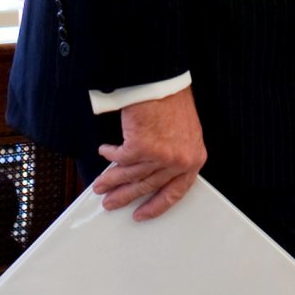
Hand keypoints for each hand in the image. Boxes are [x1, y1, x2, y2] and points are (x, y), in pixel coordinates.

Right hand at [93, 85, 206, 219]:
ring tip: (101, 185)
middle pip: (146, 186)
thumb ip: (175, 154)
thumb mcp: (185, 132)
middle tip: (112, 202)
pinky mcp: (140, 148)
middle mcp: (179, 160)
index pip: (175, 192)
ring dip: (111, 181)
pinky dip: (110, 156)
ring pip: (130, 176)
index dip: (156, 206)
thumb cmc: (174, 101)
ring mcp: (160, 156)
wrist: (164, 81)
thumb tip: (153, 174)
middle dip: (125, 196)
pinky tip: (105, 152)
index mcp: (193, 158)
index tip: (142, 213)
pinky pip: (119, 158)